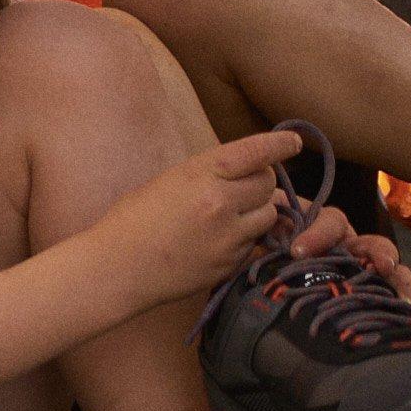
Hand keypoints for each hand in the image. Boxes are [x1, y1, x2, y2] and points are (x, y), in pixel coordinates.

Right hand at [97, 124, 301, 320]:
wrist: (116, 267)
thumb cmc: (134, 219)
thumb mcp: (170, 180)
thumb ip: (209, 173)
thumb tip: (243, 169)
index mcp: (200, 173)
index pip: (255, 151)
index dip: (280, 145)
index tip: (294, 143)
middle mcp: (219, 202)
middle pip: (268, 183)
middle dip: (262, 182)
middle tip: (244, 188)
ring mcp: (226, 236)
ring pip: (268, 215)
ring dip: (258, 211)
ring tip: (231, 216)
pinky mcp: (228, 264)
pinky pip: (253, 243)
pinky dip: (245, 238)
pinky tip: (218, 240)